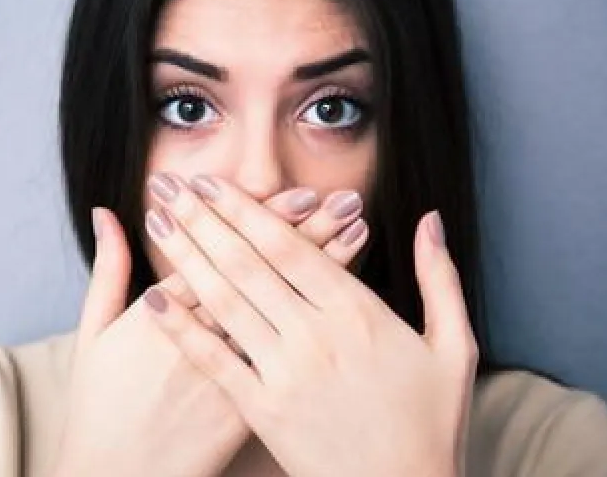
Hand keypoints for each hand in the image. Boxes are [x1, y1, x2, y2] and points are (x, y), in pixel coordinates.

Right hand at [49, 187, 368, 476]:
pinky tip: (345, 298)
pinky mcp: (246, 410)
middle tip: (342, 198)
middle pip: (260, 277)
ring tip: (356, 234)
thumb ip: (108, 270)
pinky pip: (289, 359)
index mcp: (159, 318)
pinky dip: (317, 325)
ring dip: (321, 271)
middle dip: (304, 234)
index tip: (296, 191)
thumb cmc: (98, 407)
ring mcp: (227, 377)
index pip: (218, 255)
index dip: (260, 224)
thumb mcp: (93, 334)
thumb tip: (105, 212)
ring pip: (282, 314)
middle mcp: (200, 342)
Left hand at [141, 174, 477, 476]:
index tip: (213, 181)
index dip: (246, 209)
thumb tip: (429, 219)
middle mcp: (316, 335)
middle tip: (167, 183)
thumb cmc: (433, 425)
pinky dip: (181, 328)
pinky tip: (154, 297)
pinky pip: (215, 361)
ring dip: (186, 257)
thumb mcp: (453, 347)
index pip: (290, 246)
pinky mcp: (263, 411)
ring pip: (225, 301)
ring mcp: (285, 373)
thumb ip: (440, 278)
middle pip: (247, 263)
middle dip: (202, 218)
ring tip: (157, 221)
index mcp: (359, 312)